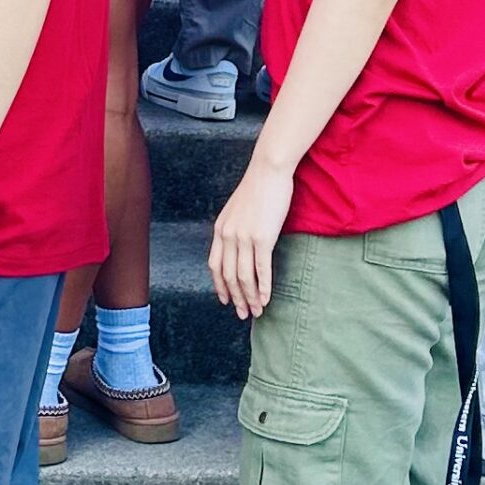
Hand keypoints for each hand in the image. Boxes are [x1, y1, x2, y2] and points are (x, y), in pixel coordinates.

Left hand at [208, 158, 293, 320]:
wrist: (269, 170)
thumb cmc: (258, 188)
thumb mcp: (238, 210)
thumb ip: (235, 228)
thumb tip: (240, 245)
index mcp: (220, 229)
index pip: (215, 265)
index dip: (220, 286)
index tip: (226, 300)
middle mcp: (228, 236)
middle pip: (228, 276)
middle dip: (236, 298)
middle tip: (244, 314)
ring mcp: (244, 237)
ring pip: (244, 277)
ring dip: (250, 297)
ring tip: (257, 311)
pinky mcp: (262, 238)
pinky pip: (261, 269)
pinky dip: (263, 287)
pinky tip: (266, 298)